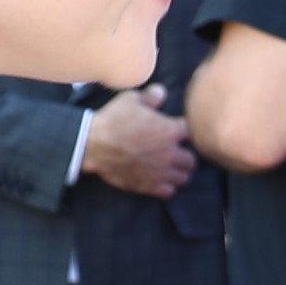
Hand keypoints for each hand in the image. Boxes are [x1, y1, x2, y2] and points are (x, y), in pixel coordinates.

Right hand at [82, 90, 199, 198]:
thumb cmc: (113, 119)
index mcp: (171, 130)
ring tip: (170, 168)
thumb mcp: (132, 100)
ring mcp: (161, 172)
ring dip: (178, 172)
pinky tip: (159, 179)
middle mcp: (171, 153)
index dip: (183, 131)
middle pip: (191, 159)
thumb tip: (162, 92)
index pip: (191, 132)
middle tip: (175, 152)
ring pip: (183, 178)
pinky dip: (167, 187)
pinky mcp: (149, 186)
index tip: (175, 130)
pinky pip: (169, 192)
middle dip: (185, 155)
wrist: (94, 144)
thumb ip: (151, 97)